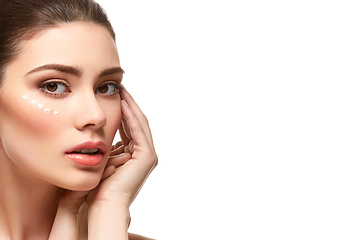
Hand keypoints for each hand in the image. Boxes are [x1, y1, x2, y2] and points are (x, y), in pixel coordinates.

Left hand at [86, 86, 157, 206]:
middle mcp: (145, 154)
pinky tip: (123, 103)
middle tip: (120, 88)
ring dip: (131, 106)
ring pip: (140, 124)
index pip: (131, 127)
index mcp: (135, 155)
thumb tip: (98, 132)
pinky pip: (138, 131)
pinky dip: (131, 116)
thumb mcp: (104, 157)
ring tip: (122, 91)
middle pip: (138, 123)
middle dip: (129, 105)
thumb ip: (107, 144)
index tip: (115, 95)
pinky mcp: (147, 156)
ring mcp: (148, 155)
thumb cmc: (99, 184)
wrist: (103, 202)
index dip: (124, 111)